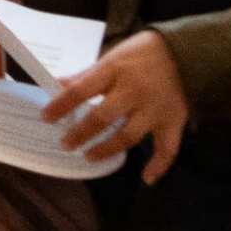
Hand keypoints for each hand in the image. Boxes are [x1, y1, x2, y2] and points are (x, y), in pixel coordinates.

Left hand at [45, 30, 190, 180]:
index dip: (61, 105)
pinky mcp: (174, 120)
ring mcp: (154, 108)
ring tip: (89, 156)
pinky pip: (168, 147)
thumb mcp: (111, 57)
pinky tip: (147, 178)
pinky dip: (159, 165)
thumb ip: (86, 75)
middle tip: (66, 144)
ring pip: (129, 135)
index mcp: (114, 70)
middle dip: (81, 133)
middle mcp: (133, 91)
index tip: (46, 118)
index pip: (81, 90)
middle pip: (103, 116)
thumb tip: (57, 84)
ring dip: (107, 149)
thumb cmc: (140, 54)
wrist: (184, 52)